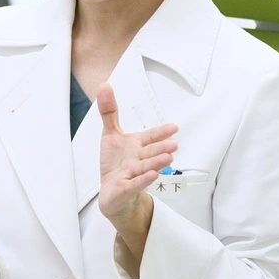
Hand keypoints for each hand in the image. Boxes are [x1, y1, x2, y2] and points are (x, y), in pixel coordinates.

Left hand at [97, 83, 178, 221]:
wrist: (112, 192)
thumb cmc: (115, 163)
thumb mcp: (111, 134)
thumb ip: (109, 111)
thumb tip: (104, 86)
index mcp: (137, 145)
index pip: (151, 137)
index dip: (161, 132)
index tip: (174, 127)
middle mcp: (137, 160)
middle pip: (150, 153)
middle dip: (161, 148)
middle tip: (174, 144)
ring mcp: (132, 175)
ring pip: (145, 168)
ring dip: (156, 163)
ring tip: (168, 158)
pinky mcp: (125, 189)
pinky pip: (134, 184)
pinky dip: (142, 180)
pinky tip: (153, 176)